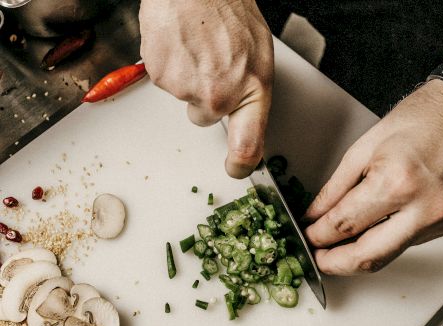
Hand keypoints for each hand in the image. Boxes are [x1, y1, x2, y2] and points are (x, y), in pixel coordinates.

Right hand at [139, 0, 273, 177]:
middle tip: (210, 65)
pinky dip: (170, 65)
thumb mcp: (258, 53)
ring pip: (183, 97)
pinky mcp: (160, 76)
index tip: (235, 168)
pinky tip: (181, 44)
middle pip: (204, 118)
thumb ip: (249, 89)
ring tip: (197, 46)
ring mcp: (187, 88)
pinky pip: (165, 80)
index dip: (240, 163)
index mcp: (251, 90)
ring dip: (188, 77)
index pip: (248, 146)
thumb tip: (242, 115)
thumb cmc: (228, 10)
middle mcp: (218, 96)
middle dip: (204, 98)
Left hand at [304, 79, 442, 274]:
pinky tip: (370, 230)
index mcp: (397, 182)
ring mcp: (442, 219)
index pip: (344, 225)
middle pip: (368, 256)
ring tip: (337, 246)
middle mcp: (424, 207)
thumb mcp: (363, 148)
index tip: (308, 236)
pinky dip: (384, 240)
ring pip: (389, 255)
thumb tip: (315, 215)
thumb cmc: (420, 119)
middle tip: (317, 258)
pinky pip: (408, 243)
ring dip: (358, 255)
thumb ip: (335, 188)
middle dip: (335, 263)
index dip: (318, 236)